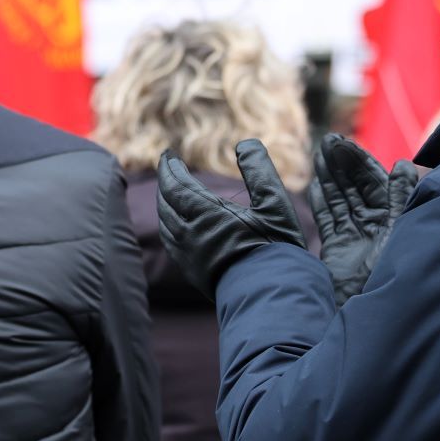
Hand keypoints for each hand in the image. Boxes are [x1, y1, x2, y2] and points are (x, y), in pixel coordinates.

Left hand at [157, 139, 304, 295]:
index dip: (170, 167)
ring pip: (165, 223)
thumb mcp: (276, 205)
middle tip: (168, 167)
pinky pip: (171, 242)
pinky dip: (168, 225)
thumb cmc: (276, 250)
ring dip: (164, 203)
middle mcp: (191, 234)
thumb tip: (245, 144)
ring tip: (169, 191)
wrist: (270, 296)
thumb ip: (260, 171)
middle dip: (166, 181)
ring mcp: (189, 255)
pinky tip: (175, 226)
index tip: (168, 154)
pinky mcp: (192, 272)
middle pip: (166, 202)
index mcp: (207, 214)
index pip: (177, 184)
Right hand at [307, 134, 420, 305]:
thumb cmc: (400, 275)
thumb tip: (401, 164)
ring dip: (330, 176)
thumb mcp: (404, 231)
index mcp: (396, 217)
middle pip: (356, 187)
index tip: (343, 142)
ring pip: (341, 199)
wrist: (378, 315)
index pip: (376, 181)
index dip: (359, 161)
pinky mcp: (338, 250)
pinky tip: (315, 184)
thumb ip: (401, 198)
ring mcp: (356, 237)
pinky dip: (322, 201)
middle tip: (327, 141)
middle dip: (342, 164)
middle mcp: (376, 225)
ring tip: (319, 153)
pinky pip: (329, 219)